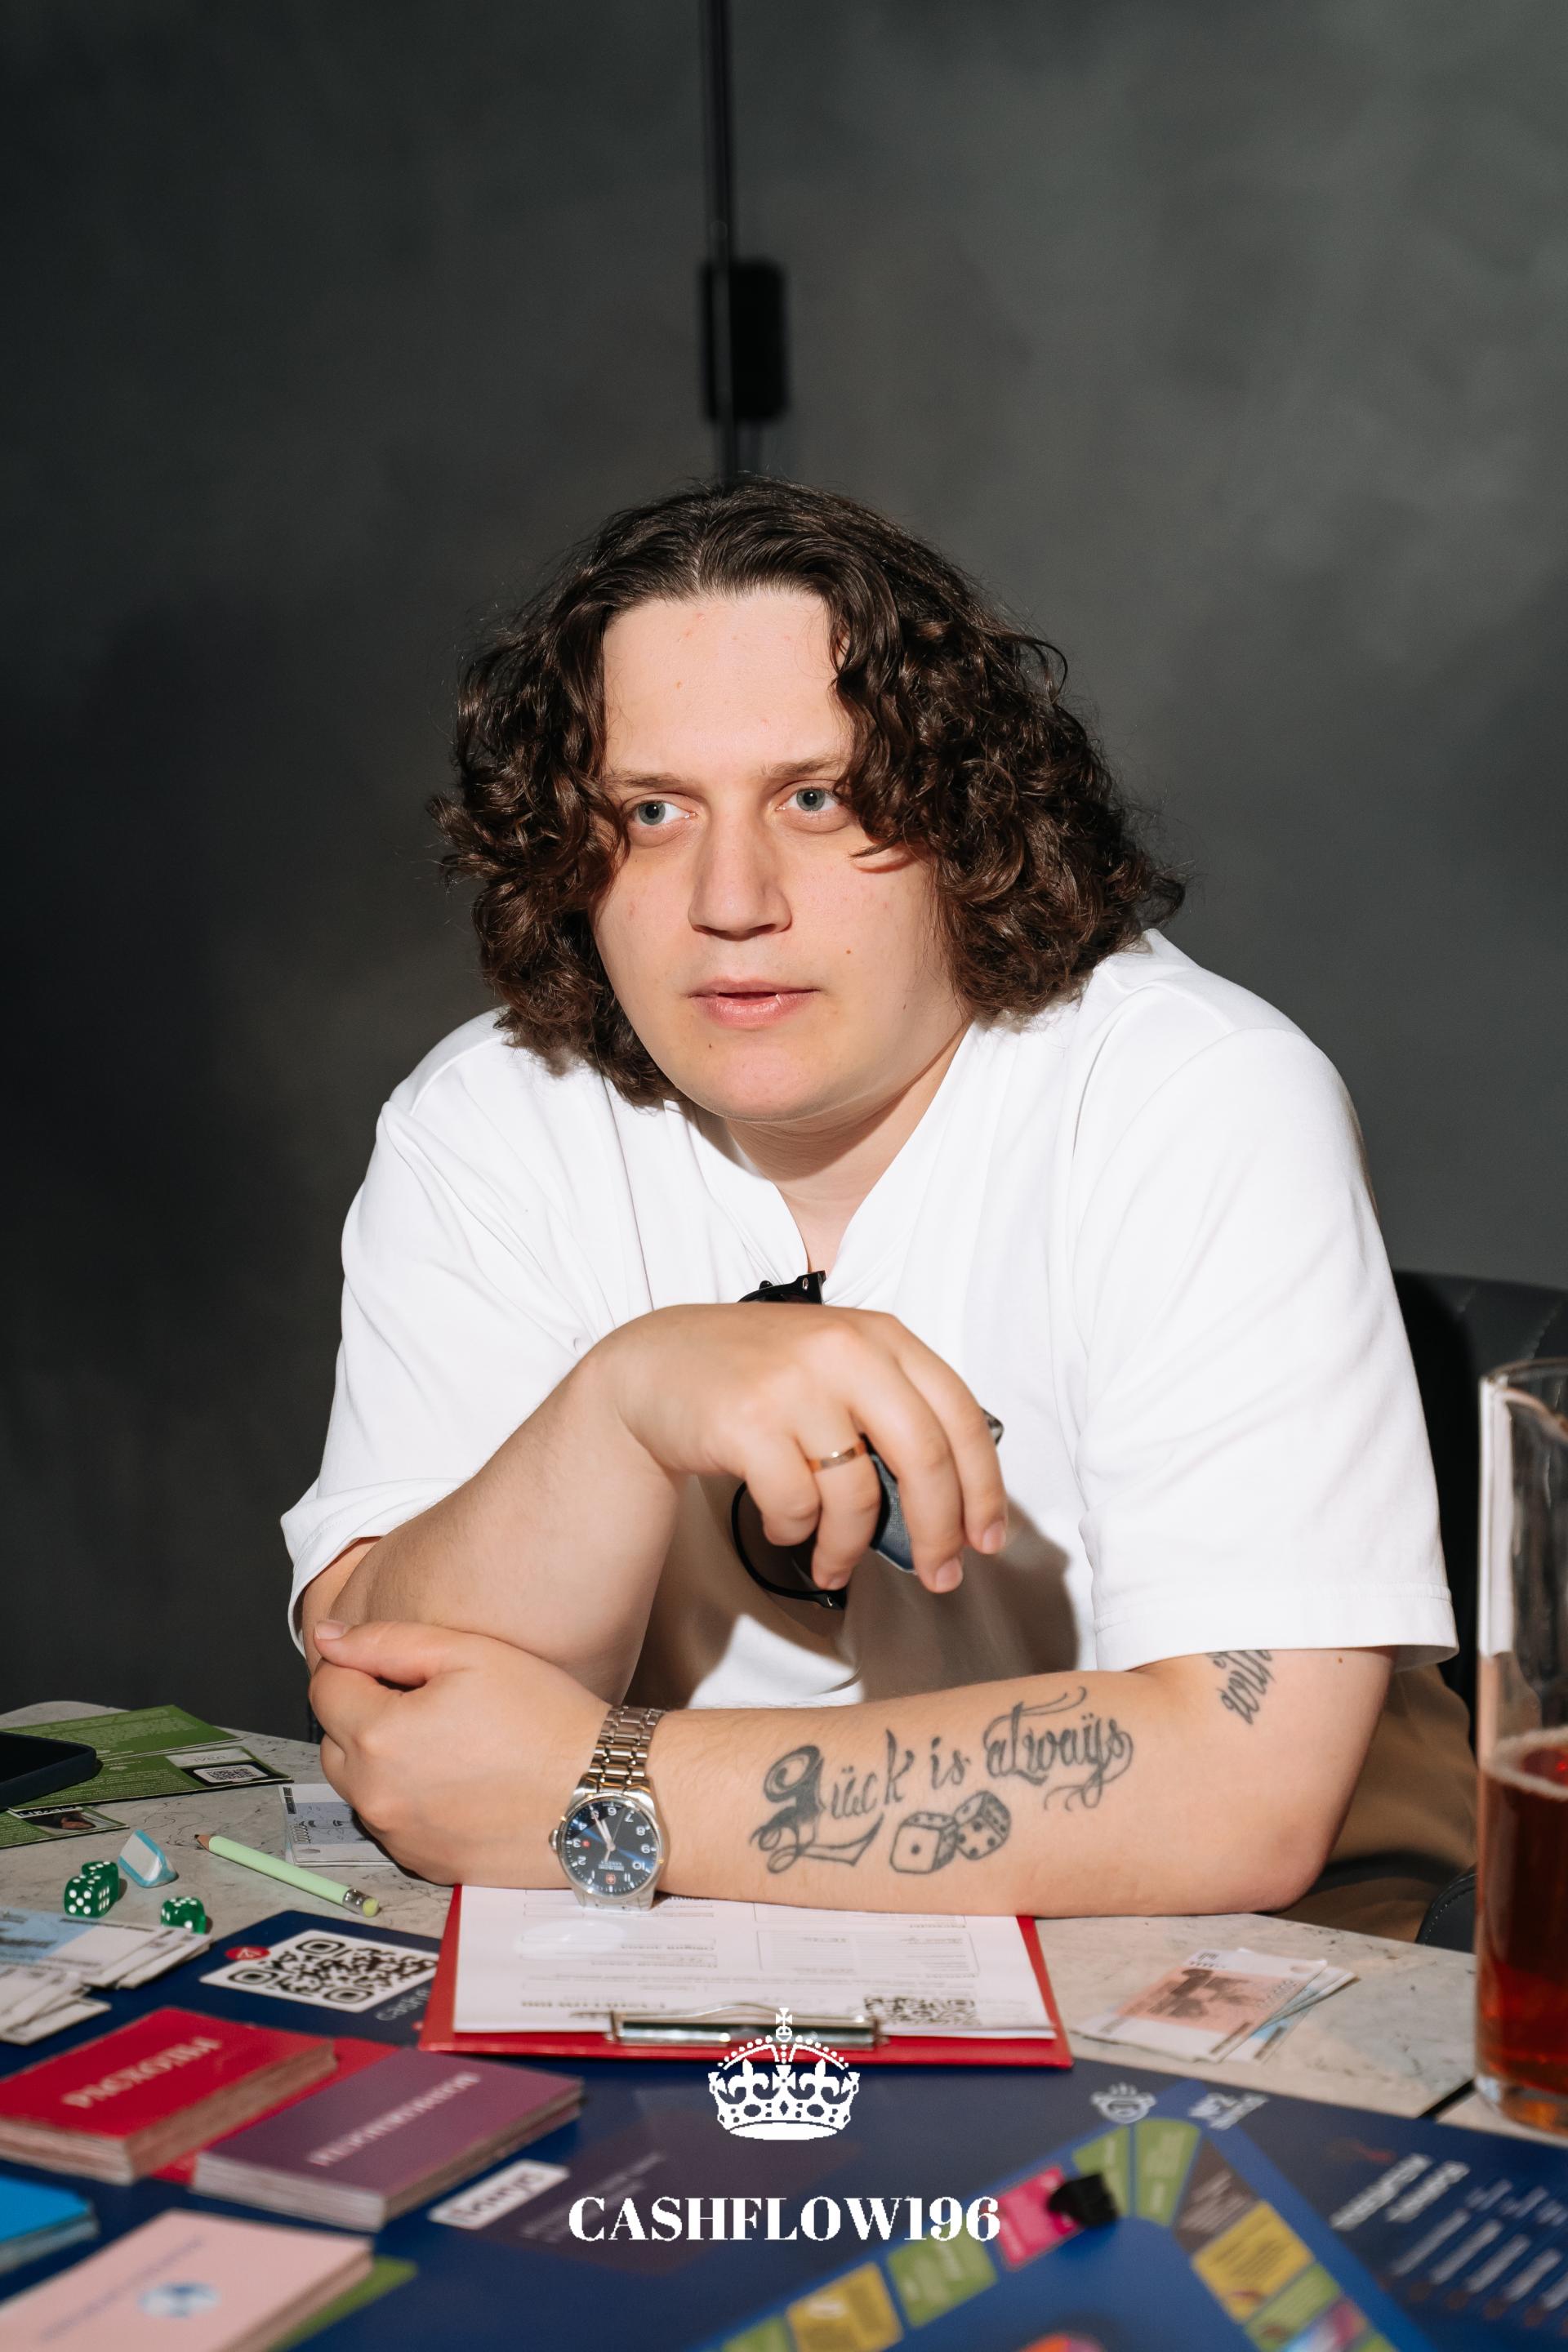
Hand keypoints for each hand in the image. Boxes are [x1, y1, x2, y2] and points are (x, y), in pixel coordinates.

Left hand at [309, 1620, 602, 1886]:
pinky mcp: (426, 1865)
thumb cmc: (545, 1719)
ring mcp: (400, 1837)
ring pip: (360, 1788)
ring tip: (447, 1741)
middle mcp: (377, 1796)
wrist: (600, 1794)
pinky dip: (410, 1800)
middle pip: (334, 1741)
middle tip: (427, 1700)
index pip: (325, 1689)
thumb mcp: (469, 1653)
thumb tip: (326, 1638)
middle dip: (364, 1714)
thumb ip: (387, 1642)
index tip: (399, 1666)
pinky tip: (460, 1781)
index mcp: (380, 1737)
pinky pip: (394, 1825)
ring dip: (384, 1761)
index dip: (357, 1666)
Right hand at [598, 1303, 1006, 1594]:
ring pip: (858, 1494)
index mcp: (882, 1337)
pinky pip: (796, 1505)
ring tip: (835, 1566)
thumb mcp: (839, 1369)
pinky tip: (783, 1527)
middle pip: (926, 1458)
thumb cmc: (759, 1378)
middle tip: (942, 1576)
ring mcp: (794, 1384)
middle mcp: (844, 1351)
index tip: (990, 1538)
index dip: (985, 1487)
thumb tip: (957, 1504)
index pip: (961, 1416)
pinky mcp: (746, 1421)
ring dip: (851, 1549)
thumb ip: (895, 1411)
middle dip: (941, 1531)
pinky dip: (794, 1532)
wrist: (657, 1365)